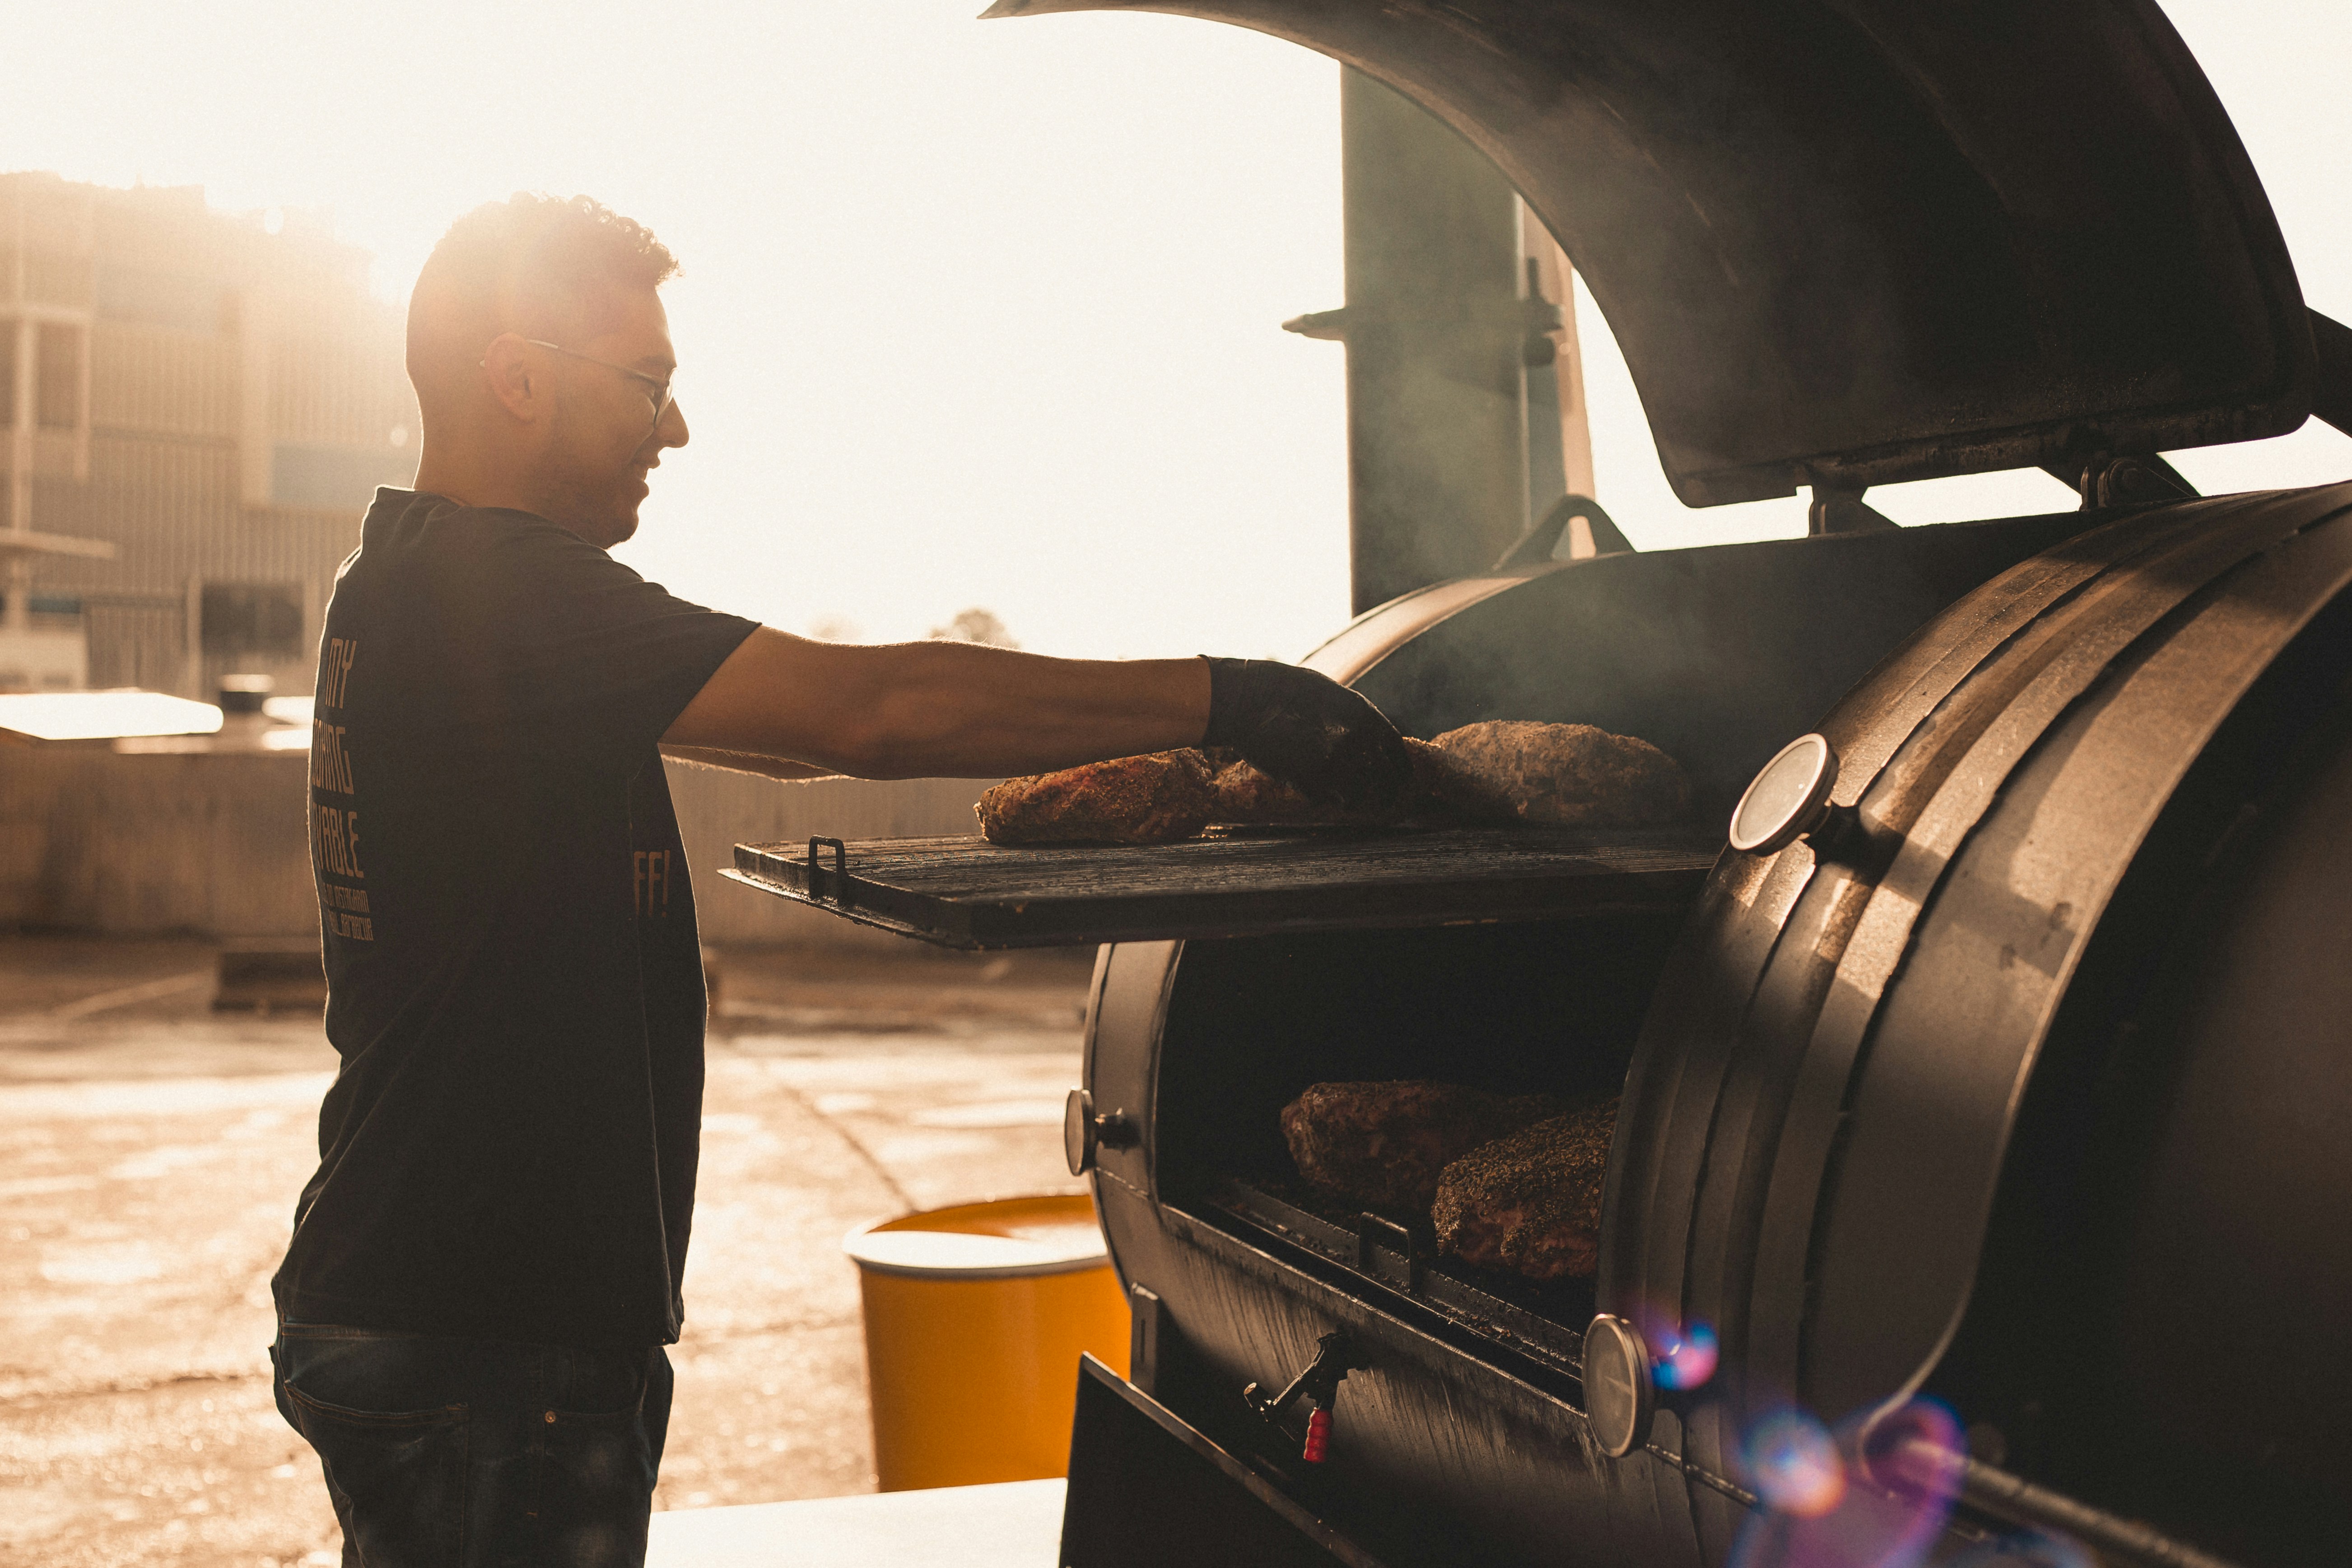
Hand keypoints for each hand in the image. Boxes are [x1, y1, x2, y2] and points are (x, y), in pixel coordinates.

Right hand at [1200, 658, 1412, 812]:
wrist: (1248, 701)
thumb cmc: (1285, 691)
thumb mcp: (1328, 694)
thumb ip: (1350, 717)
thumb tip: (1366, 738)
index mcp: (1362, 716)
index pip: (1396, 749)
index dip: (1402, 767)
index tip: (1403, 778)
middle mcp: (1353, 742)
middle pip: (1384, 780)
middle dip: (1387, 794)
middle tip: (1385, 802)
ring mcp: (1329, 764)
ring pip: (1355, 798)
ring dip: (1354, 802)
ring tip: (1349, 803)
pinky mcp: (1304, 781)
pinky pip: (1322, 799)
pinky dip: (1322, 798)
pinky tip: (1316, 792)